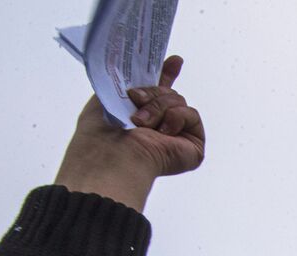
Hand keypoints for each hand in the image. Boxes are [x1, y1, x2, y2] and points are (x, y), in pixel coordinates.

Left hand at [53, 56, 204, 212]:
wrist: (114, 153)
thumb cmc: (103, 131)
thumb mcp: (113, 94)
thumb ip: (136, 80)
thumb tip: (160, 68)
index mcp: (141, 115)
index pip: (159, 93)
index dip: (167, 75)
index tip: (175, 61)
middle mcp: (160, 126)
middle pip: (169, 93)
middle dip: (153, 93)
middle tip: (136, 100)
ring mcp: (178, 137)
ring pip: (179, 101)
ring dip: (159, 107)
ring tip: (143, 124)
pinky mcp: (193, 146)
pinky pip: (192, 115)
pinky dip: (176, 118)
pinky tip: (163, 132)